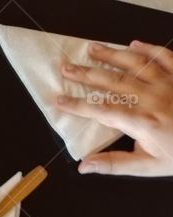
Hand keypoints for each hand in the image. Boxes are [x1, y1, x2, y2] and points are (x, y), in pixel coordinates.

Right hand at [56, 40, 172, 175]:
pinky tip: (133, 44)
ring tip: (92, 49)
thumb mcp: (147, 166)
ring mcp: (168, 84)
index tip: (58, 100)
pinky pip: (164, 57)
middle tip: (66, 67)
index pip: (102, 111)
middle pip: (113, 82)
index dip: (78, 105)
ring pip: (135, 65)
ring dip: (111, 55)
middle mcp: (152, 98)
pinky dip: (149, 50)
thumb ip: (114, 164)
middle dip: (86, 74)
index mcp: (142, 122)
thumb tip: (84, 166)